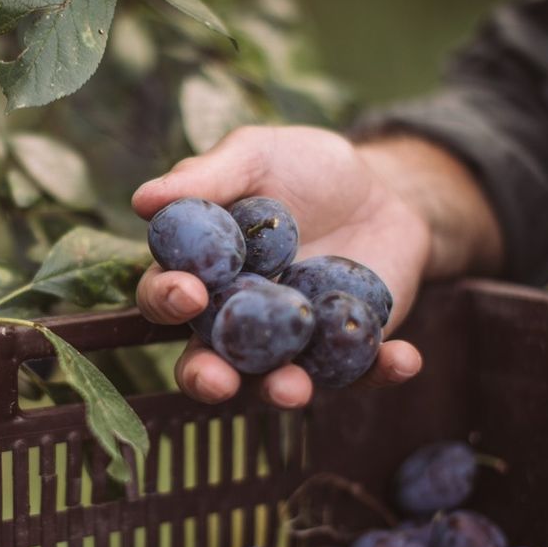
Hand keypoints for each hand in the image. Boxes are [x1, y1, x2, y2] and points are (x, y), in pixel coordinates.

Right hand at [133, 126, 433, 407]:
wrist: (383, 188)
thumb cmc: (303, 169)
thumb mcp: (258, 156)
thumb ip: (208, 178)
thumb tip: (143, 199)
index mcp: (202, 275)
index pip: (166, 296)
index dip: (167, 299)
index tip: (186, 294)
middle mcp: (238, 320)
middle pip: (207, 361)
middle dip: (205, 376)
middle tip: (215, 377)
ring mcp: (292, 343)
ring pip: (275, 381)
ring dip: (280, 390)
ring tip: (293, 389)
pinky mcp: (347, 351)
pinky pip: (360, 371)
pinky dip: (381, 370)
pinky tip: (404, 358)